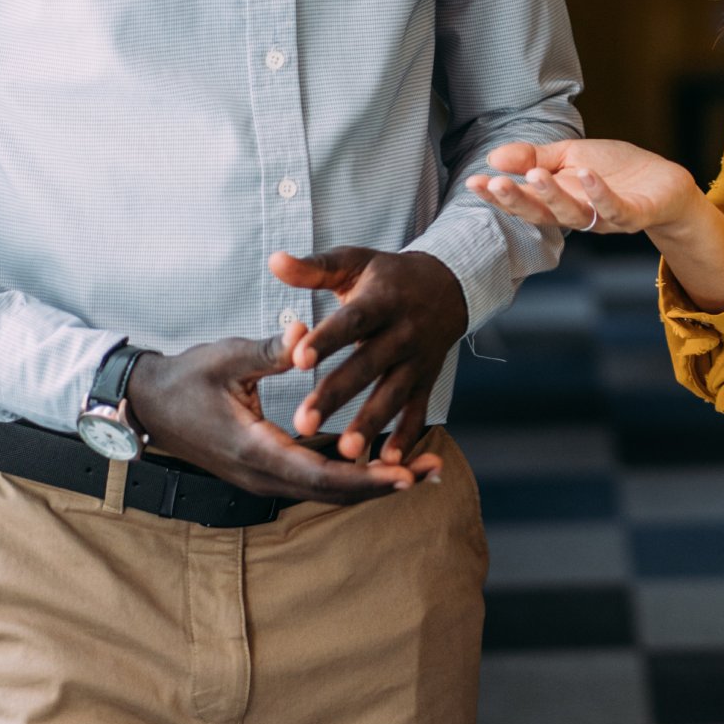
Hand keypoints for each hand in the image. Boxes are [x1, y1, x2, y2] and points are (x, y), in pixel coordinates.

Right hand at [127, 324, 422, 502]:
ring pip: (326, 488)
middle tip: (431, 473)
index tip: (404, 473)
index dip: (363, 476)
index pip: (317, 474)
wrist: (149, 402)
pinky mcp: (268, 467)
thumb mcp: (226, 358)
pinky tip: (386, 463)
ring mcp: (264, 475)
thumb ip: (270, 350)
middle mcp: (261, 473)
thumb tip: (306, 330)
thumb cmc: (186, 377)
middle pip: (331, 490)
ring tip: (424, 470)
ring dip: (372, 481)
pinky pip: (316, 477)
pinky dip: (352, 473)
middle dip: (382, 484)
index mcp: (252, 448)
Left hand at [276, 248, 465, 468]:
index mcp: (381, 300)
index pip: (351, 321)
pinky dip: (406, 437)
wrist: (449, 286)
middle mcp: (403, 332)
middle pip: (368, 365)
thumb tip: (274, 260)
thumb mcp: (354, 262)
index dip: (326, 339)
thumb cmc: (387, 276)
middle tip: (303, 423)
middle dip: (336, 395)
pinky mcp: (428, 380)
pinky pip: (417, 411)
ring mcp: (418, 359)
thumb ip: (314, 268)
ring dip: (370, 423)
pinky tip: (386, 463)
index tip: (298, 359)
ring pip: (392, 394)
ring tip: (344, 453)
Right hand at [472, 139, 701, 235]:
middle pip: (541, 214)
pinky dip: (599, 193)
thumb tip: (493, 157)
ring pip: (573, 214)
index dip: (498, 195)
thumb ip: (534, 158)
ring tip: (536, 175)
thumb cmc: (615, 171)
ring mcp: (604, 217)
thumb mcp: (571, 156)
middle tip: (496, 183)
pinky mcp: (634, 214)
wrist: (665, 183)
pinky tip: (586, 175)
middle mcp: (577, 214)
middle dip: (517, 200)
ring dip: (552, 196)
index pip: (523, 202)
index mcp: (558, 200)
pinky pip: (614, 209)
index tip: (474, 182)